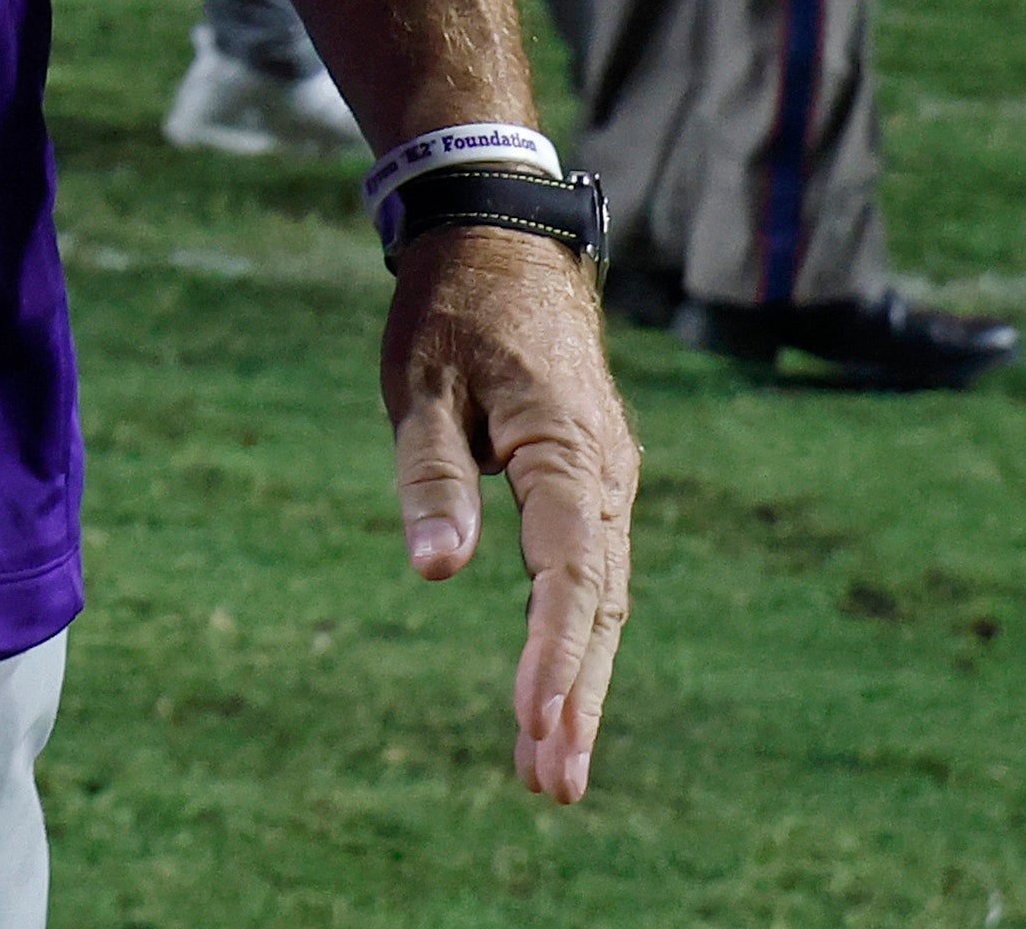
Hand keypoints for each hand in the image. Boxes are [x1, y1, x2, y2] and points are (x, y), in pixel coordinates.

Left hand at [383, 228, 637, 806]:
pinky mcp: (590, 483)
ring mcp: (604, 478)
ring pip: (601, 596)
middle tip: (553, 786)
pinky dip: (574, 637)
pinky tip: (553, 694)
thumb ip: (431, 477)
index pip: (570, 570)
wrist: (503, 238)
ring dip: (578, 680)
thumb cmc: (452, 308)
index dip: (554, 653)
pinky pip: (590, 573)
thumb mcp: (421, 383)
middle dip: (576, 698)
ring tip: (549, 770)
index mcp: (565, 444)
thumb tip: (437, 572)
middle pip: (599, 603)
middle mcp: (603, 471)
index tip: (536, 722)